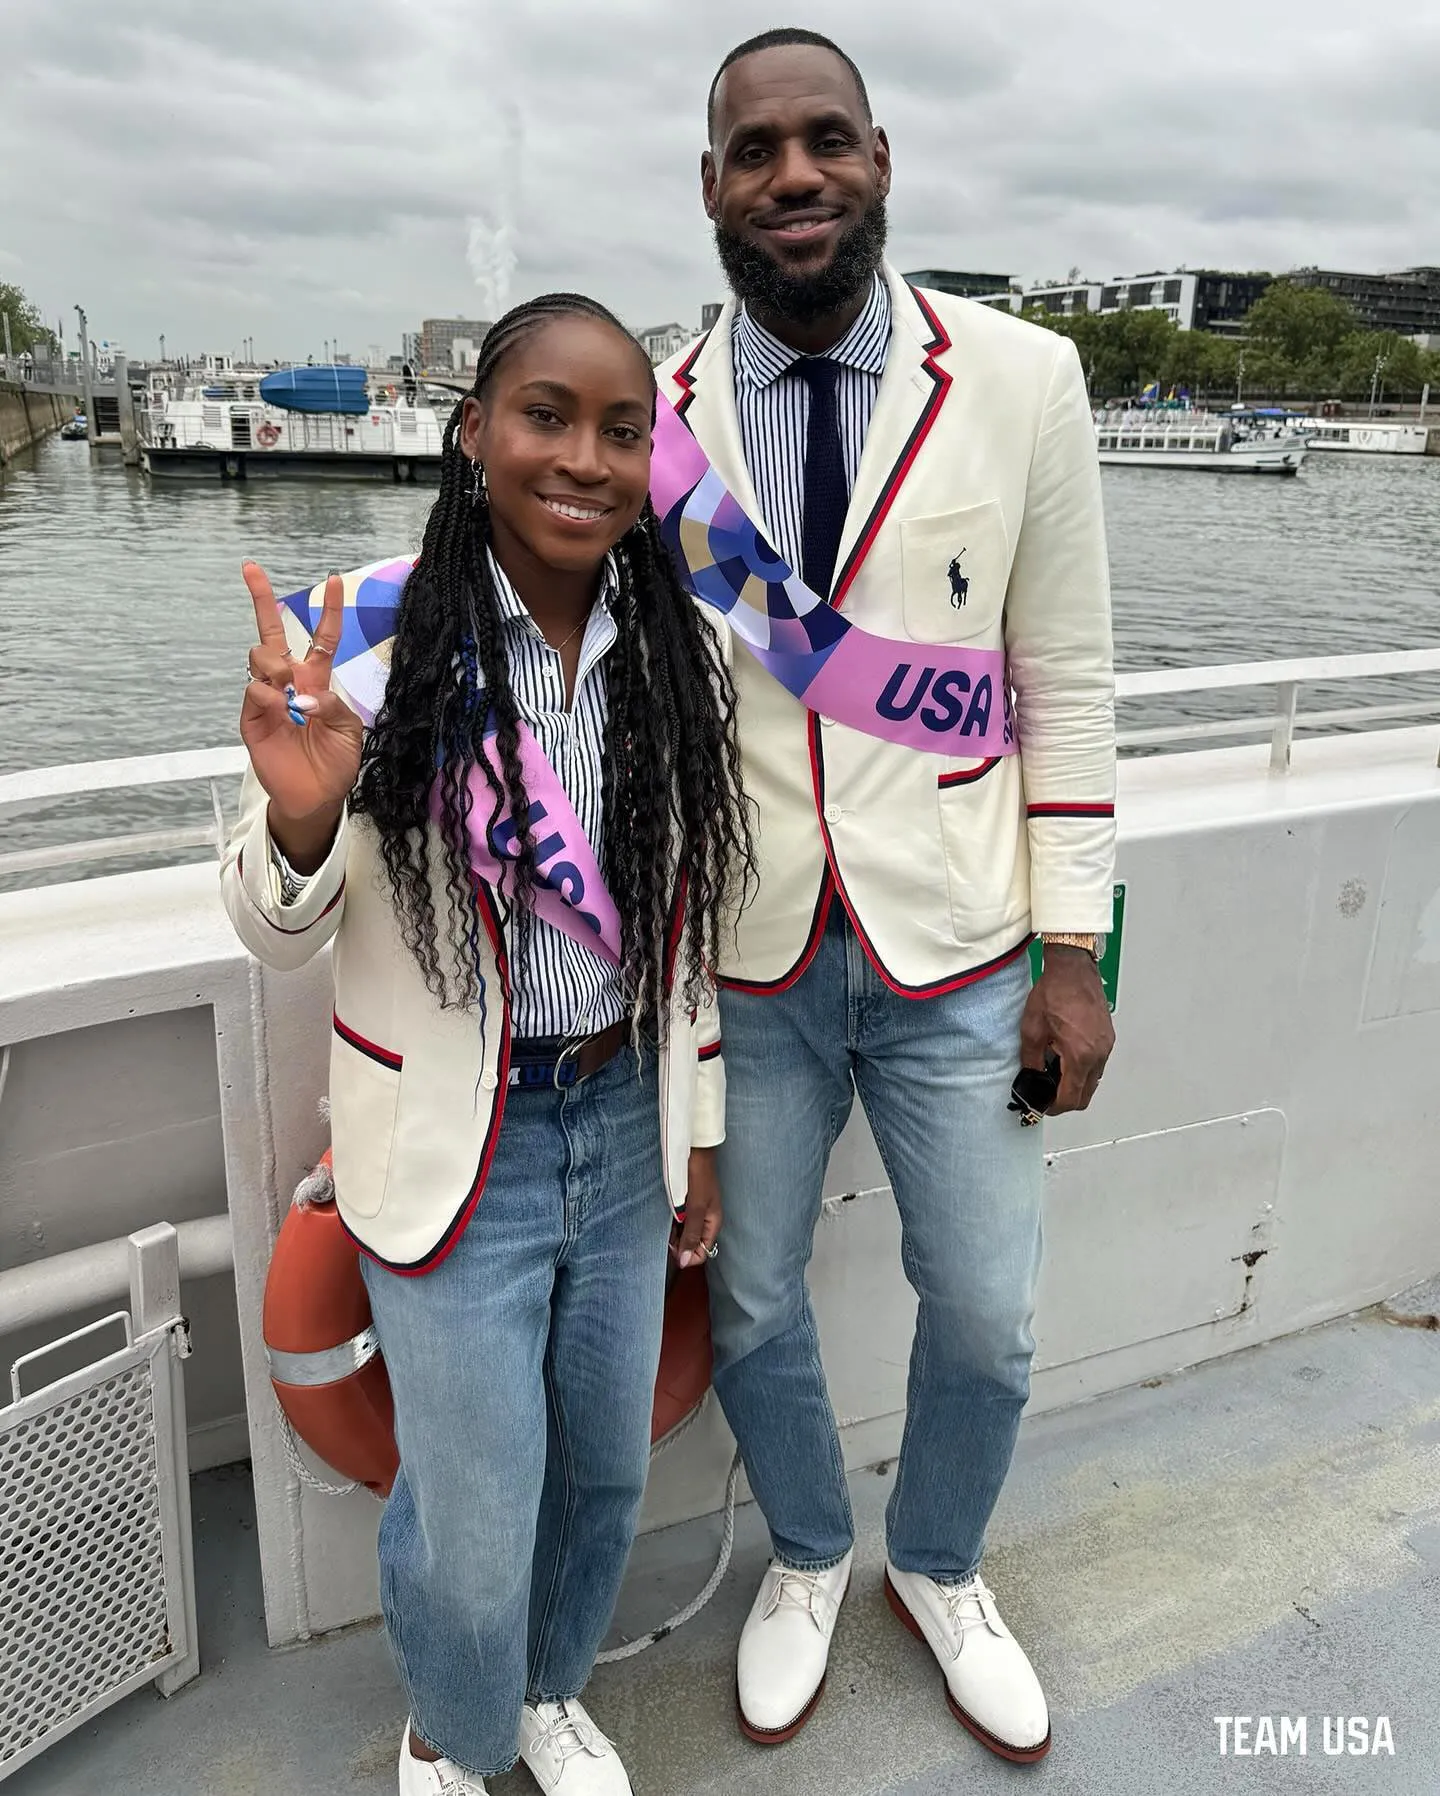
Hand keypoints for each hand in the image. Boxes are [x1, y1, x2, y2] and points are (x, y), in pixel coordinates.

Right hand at [240, 563, 361, 863]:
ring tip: (289, 685)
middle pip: (272, 634)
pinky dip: (267, 693)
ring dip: (275, 661)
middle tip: (252, 571)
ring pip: (260, 657)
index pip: (321, 639)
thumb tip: (309, 693)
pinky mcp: (252, 719)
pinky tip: (281, 705)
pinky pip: (254, 691)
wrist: (316, 797)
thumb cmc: (335, 762)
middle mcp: (289, 684)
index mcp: (316, 681)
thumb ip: (335, 706)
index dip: (328, 611)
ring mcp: (267, 699)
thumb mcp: (349, 731)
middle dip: (261, 599)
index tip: (332, 580)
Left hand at [673, 1147, 721, 1269]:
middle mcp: (706, 1222)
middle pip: (692, 1245)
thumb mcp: (696, 1209)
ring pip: (684, 1234)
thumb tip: (685, 1261)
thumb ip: (691, 1235)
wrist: (695, 1153)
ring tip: (667, 1222)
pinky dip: (673, 1223)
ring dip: (674, 1233)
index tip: (673, 1246)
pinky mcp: (688, 1206)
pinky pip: (680, 1222)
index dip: (687, 1255)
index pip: (703, 1253)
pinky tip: (667, 1215)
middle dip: (679, 1244)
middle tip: (667, 1233)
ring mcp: (697, 1214)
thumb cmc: (699, 1178)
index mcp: (713, 1224)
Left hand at [1020, 947, 1114, 1113]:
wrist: (1072, 968)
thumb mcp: (1032, 1030)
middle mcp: (1098, 1054)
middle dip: (1067, 1099)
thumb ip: (1030, 1060)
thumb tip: (1029, 1078)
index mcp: (1079, 1055)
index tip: (1044, 1105)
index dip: (1055, 1107)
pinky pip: (1098, 1064)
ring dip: (1076, 1083)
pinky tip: (1066, 1057)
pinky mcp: (1107, 1037)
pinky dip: (1083, 1068)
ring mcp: (1106, 1045)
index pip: (1071, 1098)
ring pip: (1094, 1080)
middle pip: (1086, 1094)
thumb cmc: (1054, 992)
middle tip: (1048, 1094)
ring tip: (1054, 1073)